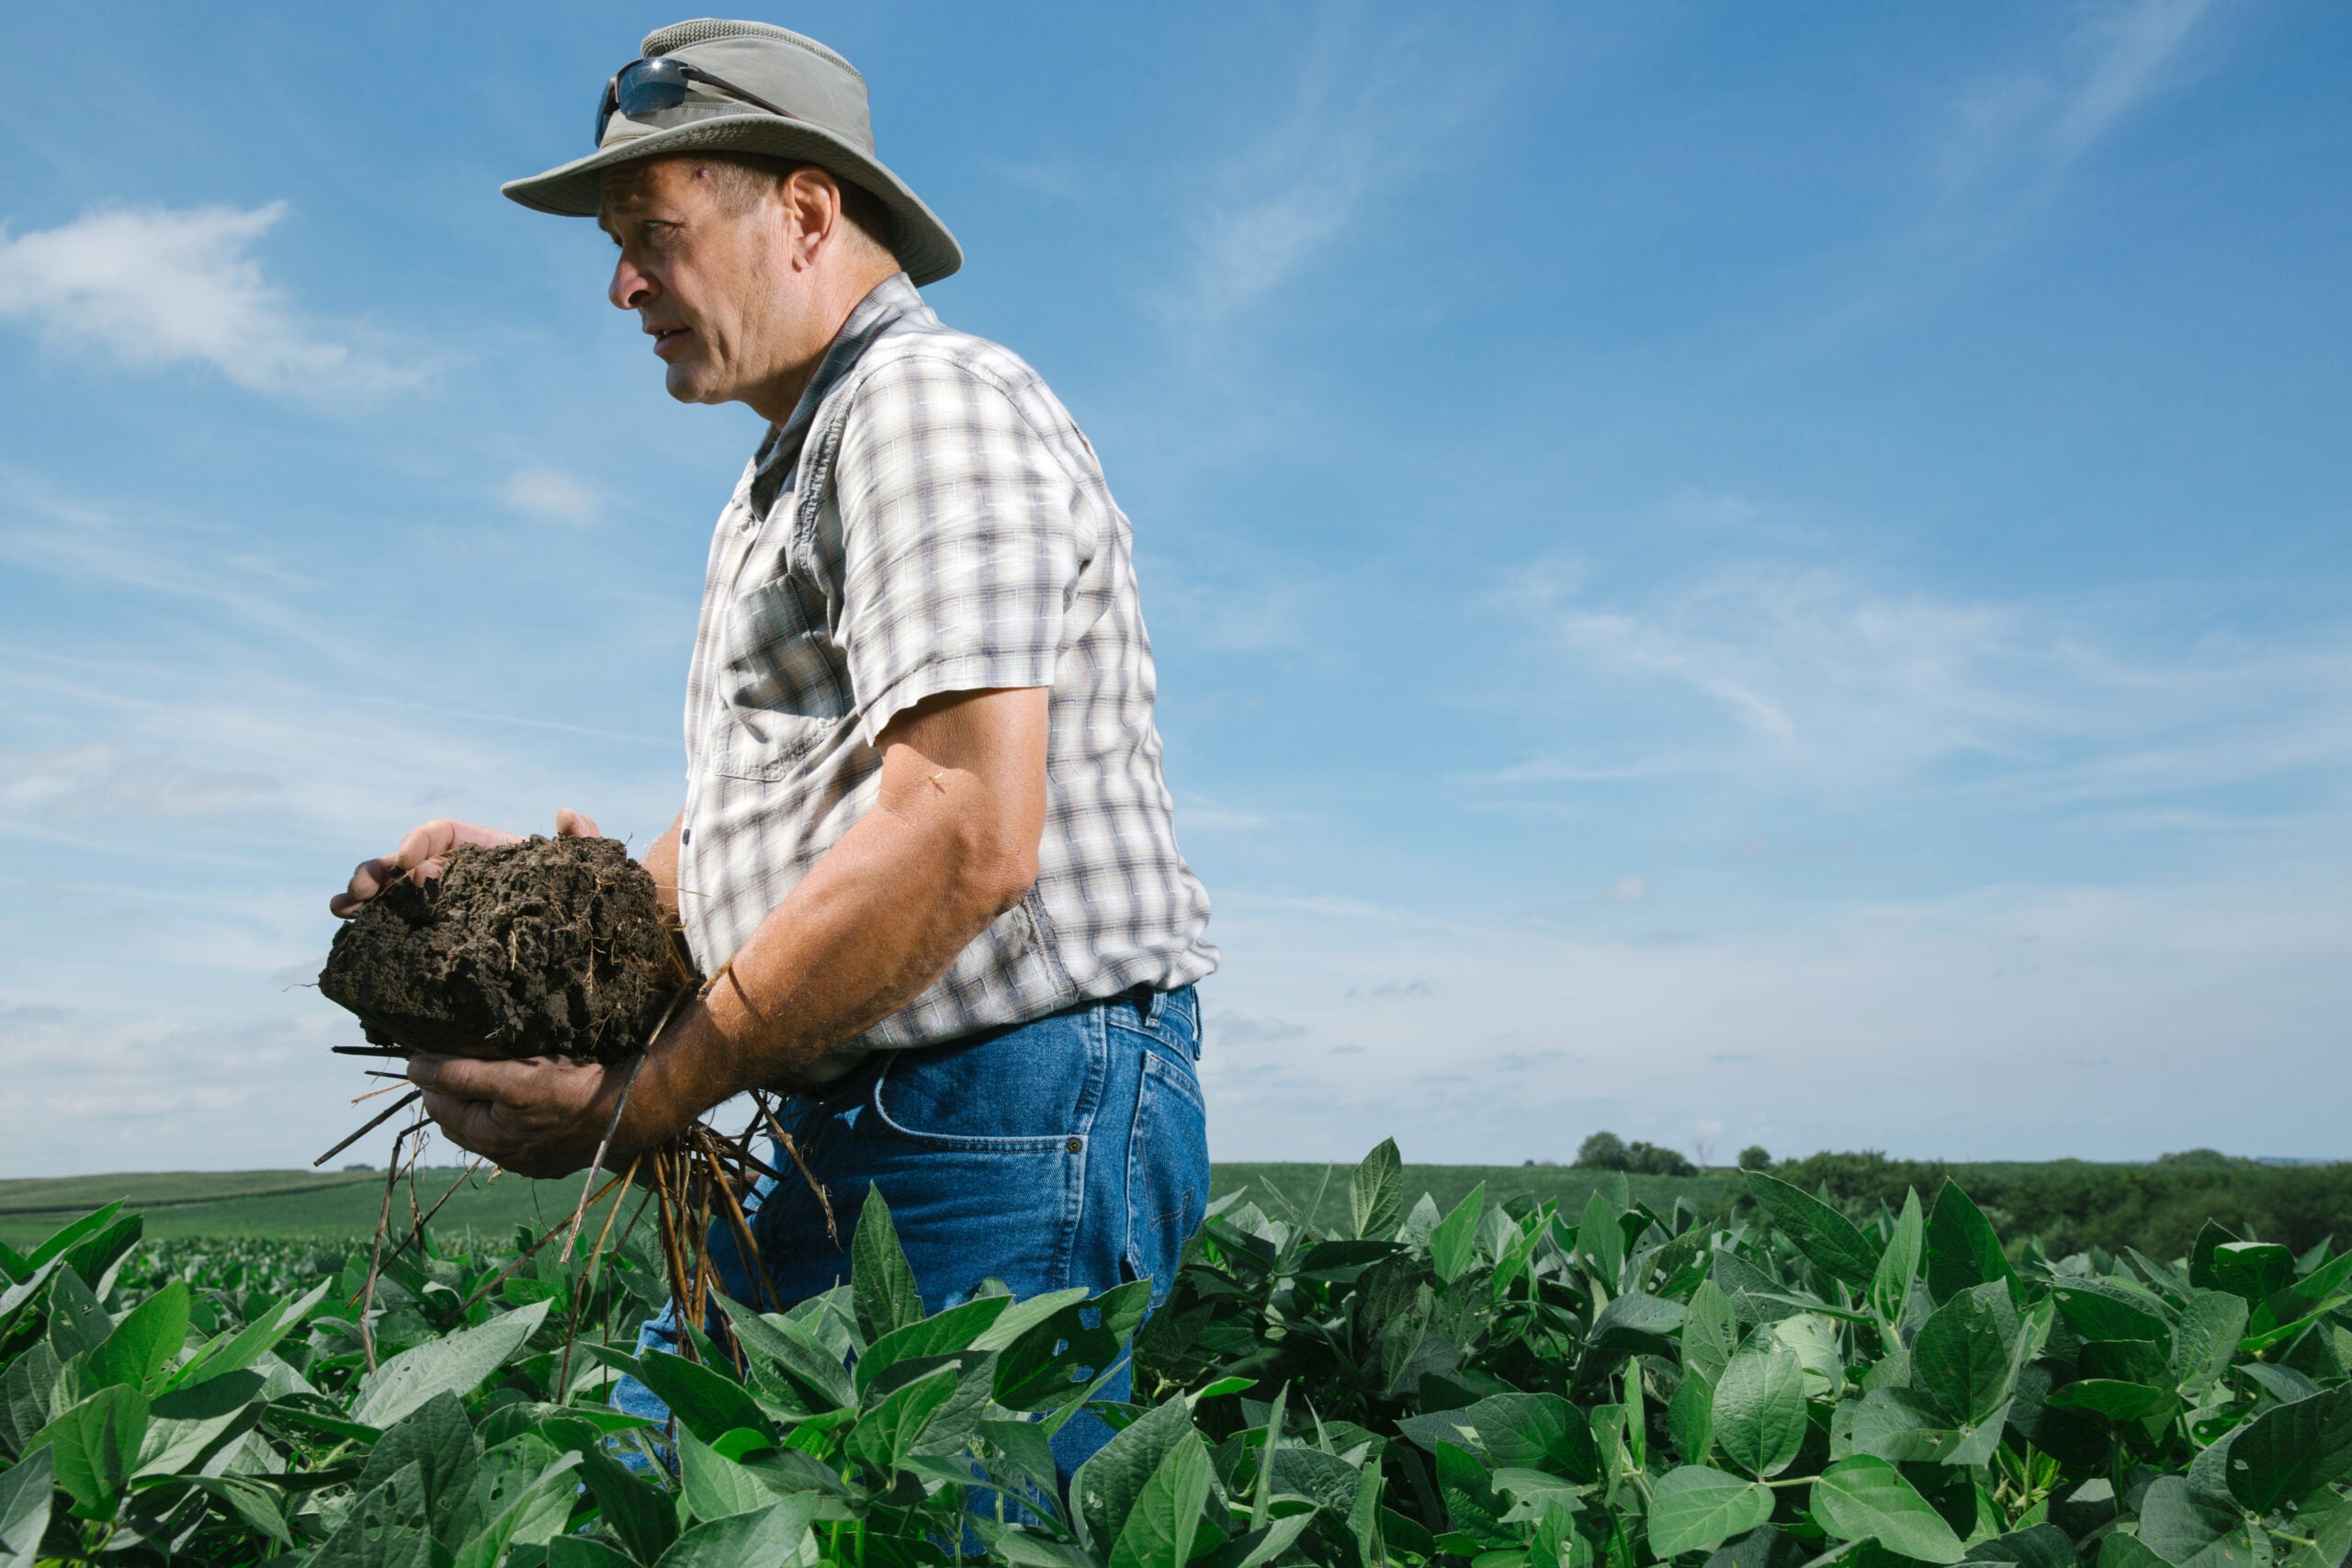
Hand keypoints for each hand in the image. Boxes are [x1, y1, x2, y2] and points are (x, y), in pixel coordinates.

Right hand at [330, 809, 602, 916]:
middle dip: (378, 870)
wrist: (583, 951)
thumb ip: (583, 843)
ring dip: (365, 896)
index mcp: (486, 853)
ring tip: (343, 908)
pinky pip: (400, 930)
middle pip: (407, 863)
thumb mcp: (585, 872)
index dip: (421, 840)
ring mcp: (445, 908)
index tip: (408, 857)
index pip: (445, 835)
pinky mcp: (440, 940)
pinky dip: (373, 929)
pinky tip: (352, 935)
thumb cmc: (582, 902)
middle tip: (359, 889)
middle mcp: (458, 876)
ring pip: (394, 894)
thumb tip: (567, 814)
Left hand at [405, 1052, 630, 1178]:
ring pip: (491, 1129)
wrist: (627, 1112)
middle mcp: (502, 1156)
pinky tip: (535, 1101)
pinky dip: (517, 1118)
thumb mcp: (511, 1076)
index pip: (437, 1104)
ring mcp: (528, 1162)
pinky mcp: (551, 1159)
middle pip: (462, 1119)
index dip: (439, 1076)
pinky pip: (519, 1137)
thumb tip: (413, 1068)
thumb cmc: (571, 1091)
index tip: (453, 1050)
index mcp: (485, 1137)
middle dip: (462, 1092)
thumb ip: (460, 1073)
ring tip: (509, 1076)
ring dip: (491, 1105)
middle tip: (480, 1061)